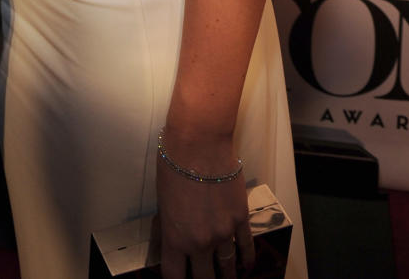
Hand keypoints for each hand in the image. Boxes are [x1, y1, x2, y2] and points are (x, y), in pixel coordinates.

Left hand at [156, 135, 253, 278]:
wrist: (199, 143)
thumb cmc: (173, 164)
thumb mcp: (162, 199)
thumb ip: (168, 225)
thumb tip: (170, 240)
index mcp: (175, 238)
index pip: (174, 275)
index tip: (179, 278)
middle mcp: (200, 242)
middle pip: (203, 278)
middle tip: (203, 276)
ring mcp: (223, 233)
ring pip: (227, 268)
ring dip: (226, 276)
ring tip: (226, 278)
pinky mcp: (241, 219)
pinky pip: (246, 248)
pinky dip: (246, 260)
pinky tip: (246, 266)